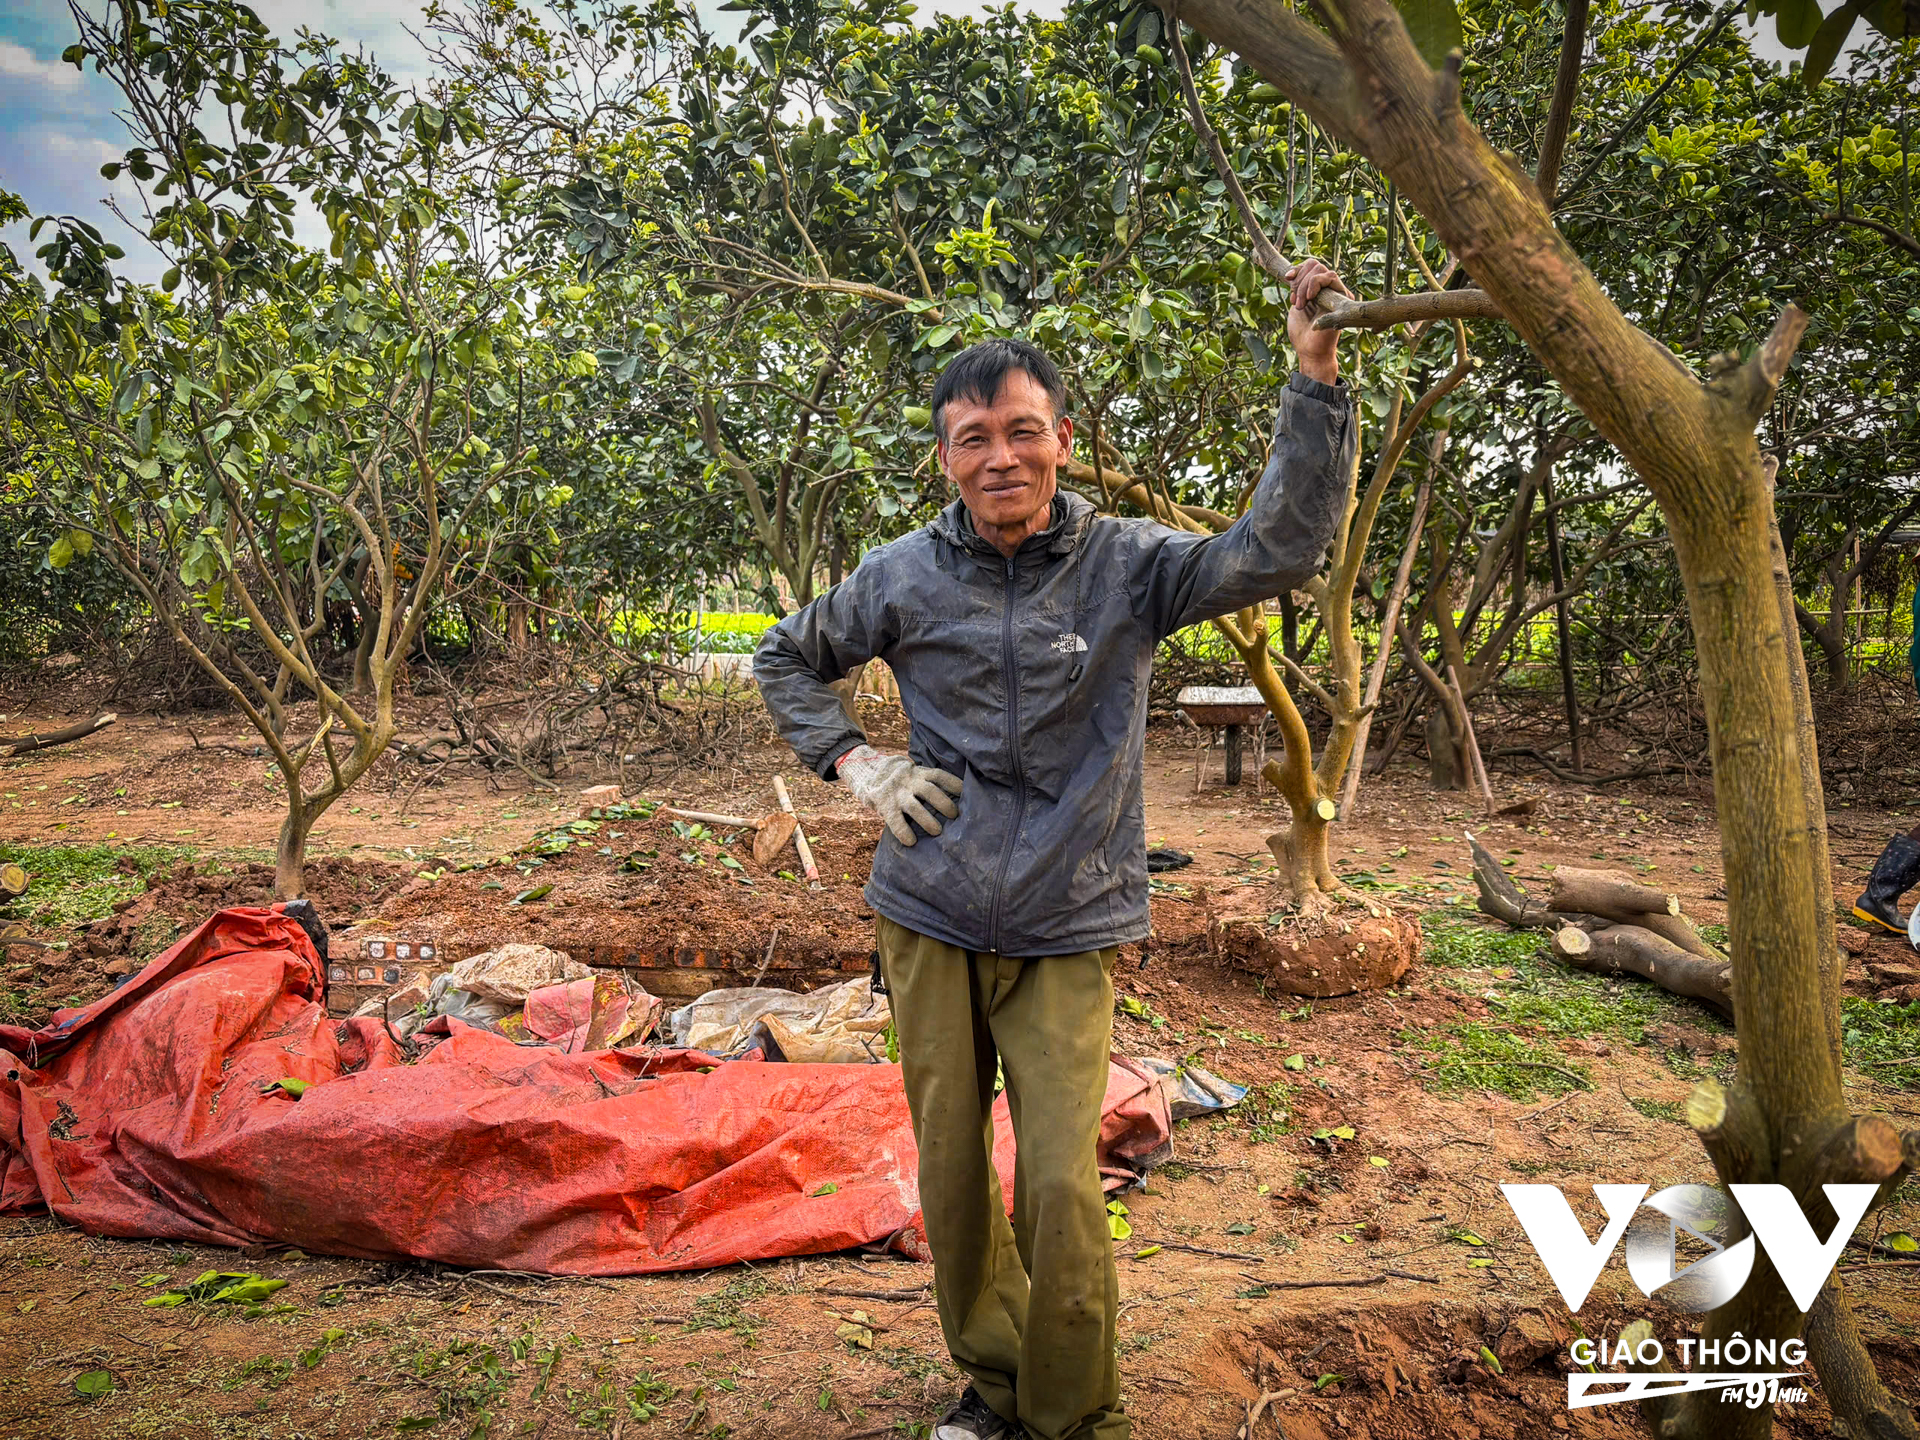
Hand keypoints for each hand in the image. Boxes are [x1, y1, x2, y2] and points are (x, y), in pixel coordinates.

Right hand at [835, 743, 962, 846]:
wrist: (869, 772)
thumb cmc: (902, 780)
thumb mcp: (915, 774)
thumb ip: (929, 782)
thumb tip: (957, 800)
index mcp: (920, 773)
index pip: (939, 776)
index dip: (954, 784)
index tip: (966, 793)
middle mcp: (910, 782)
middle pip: (930, 791)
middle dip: (944, 804)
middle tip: (954, 816)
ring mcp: (897, 794)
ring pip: (914, 806)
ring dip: (927, 820)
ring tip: (937, 831)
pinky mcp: (886, 806)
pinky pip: (895, 820)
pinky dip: (904, 832)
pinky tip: (911, 841)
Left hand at [1284, 257, 1351, 386]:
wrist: (1309, 351)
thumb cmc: (1302, 332)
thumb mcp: (1296, 304)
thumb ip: (1298, 288)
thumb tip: (1293, 273)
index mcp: (1319, 289)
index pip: (1311, 265)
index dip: (1298, 269)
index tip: (1287, 279)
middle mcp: (1330, 289)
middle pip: (1315, 265)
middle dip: (1299, 280)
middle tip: (1295, 301)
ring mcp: (1337, 292)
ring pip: (1321, 270)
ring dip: (1304, 286)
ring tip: (1300, 304)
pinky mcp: (1342, 297)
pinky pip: (1330, 277)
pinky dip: (1314, 284)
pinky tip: (1309, 299)